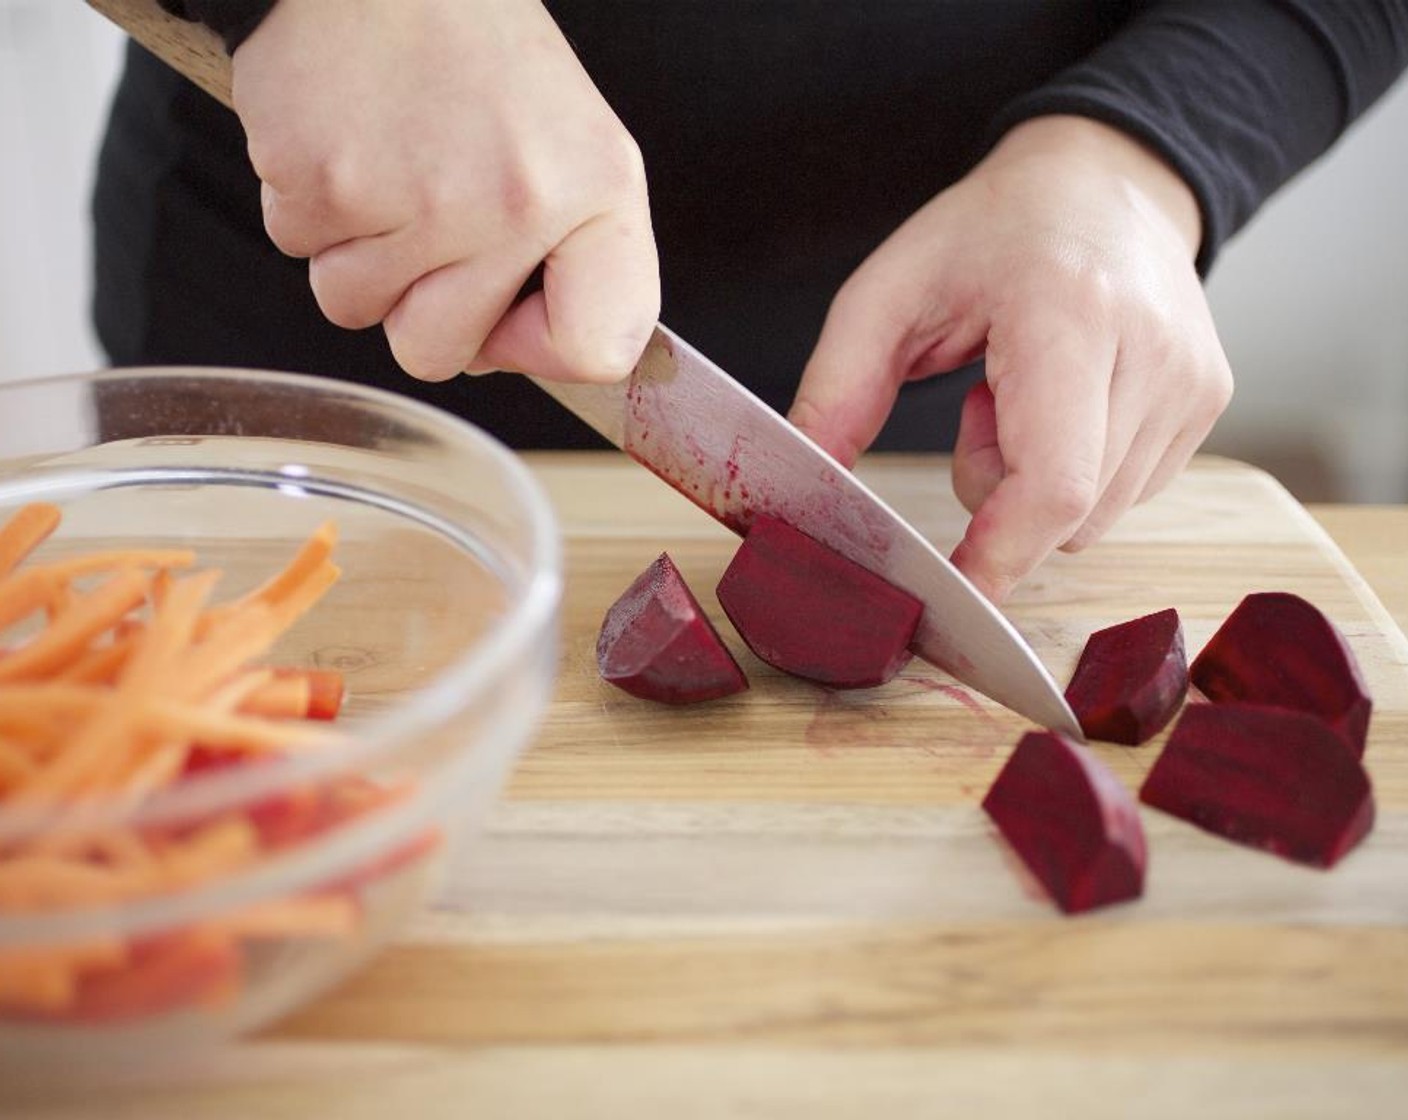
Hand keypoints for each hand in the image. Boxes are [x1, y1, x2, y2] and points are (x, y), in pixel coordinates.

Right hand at [230, 0, 658, 382]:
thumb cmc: (469, 47)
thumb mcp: (571, 141)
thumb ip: (573, 254)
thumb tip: (522, 354)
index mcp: (597, 190)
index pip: (599, 349)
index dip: (542, 348)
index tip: (511, 305)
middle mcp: (517, 203)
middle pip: (439, 354)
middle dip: (416, 306)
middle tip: (425, 217)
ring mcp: (417, 199)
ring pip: (356, 308)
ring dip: (356, 254)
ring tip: (384, 164)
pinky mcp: (322, 184)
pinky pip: (298, 248)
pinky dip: (307, 205)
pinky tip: (342, 138)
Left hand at [788, 115, 1232, 602]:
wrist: (1103, 178)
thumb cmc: (989, 231)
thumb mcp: (888, 291)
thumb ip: (837, 390)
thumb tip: (802, 486)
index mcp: (1070, 314)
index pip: (1053, 485)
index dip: (1000, 557)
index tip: (951, 594)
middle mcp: (1152, 353)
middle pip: (1068, 517)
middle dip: (999, 500)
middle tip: (979, 408)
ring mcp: (1193, 382)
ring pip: (1098, 519)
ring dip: (1037, 486)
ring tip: (1023, 394)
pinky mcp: (1208, 401)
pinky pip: (1127, 495)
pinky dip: (1078, 473)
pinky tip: (1063, 401)